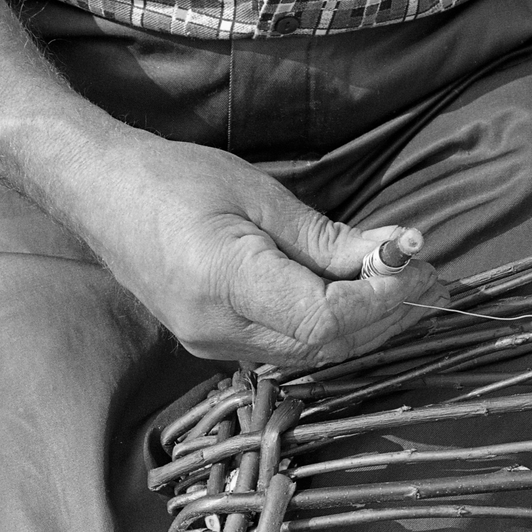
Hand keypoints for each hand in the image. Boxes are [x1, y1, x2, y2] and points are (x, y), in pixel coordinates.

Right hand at [67, 133, 446, 366]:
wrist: (99, 193)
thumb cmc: (175, 178)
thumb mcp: (260, 196)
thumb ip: (328, 239)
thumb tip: (397, 254)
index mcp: (224, 283)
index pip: (325, 318)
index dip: (380, 300)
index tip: (416, 267)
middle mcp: (218, 329)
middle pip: (327, 344)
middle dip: (388, 315)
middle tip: (432, 280)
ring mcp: (213, 344)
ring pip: (314, 352)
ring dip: (369, 324)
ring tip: (412, 288)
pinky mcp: (218, 342)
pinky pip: (292, 346)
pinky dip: (336, 326)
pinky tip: (364, 300)